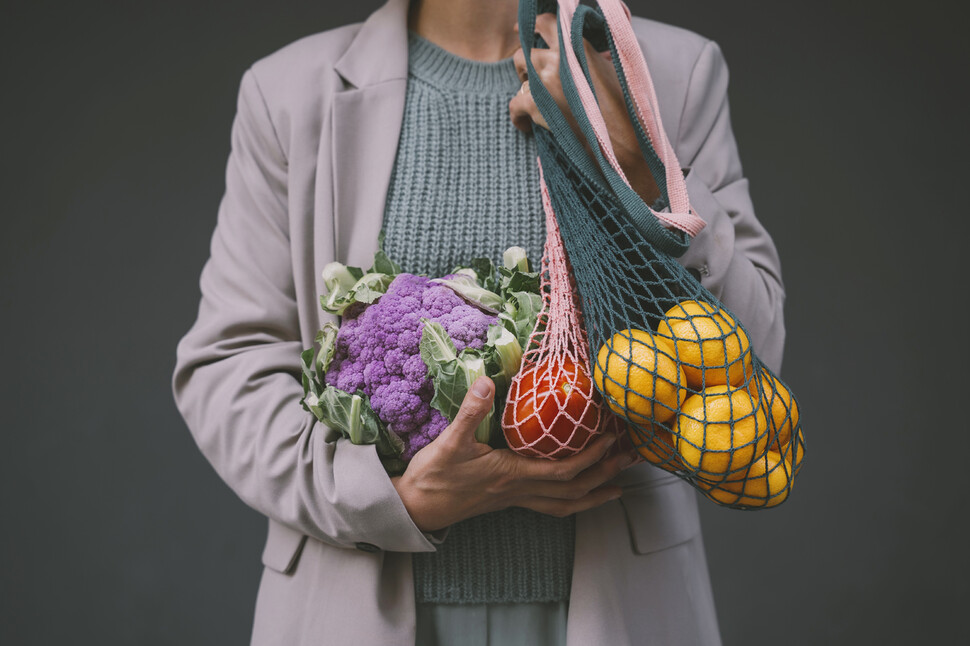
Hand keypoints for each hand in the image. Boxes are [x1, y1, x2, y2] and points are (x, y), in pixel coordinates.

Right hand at [392, 376, 636, 531]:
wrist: (416, 507)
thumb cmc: (434, 476)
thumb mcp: (450, 441)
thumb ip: (470, 411)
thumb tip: (486, 381)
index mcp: (511, 476)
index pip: (562, 471)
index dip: (590, 457)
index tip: (610, 439)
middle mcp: (520, 492)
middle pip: (574, 491)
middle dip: (606, 475)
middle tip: (631, 459)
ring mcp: (516, 499)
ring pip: (565, 504)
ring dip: (595, 494)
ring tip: (619, 485)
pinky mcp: (510, 500)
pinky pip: (551, 505)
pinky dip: (572, 500)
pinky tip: (579, 492)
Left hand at [508, 13, 659, 204]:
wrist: (618, 139)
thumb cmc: (623, 109)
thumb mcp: (613, 71)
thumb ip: (593, 58)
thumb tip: (592, 56)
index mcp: (577, 46)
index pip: (546, 23)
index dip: (535, 27)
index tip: (525, 30)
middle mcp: (558, 57)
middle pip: (527, 51)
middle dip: (528, 64)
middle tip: (535, 78)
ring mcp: (545, 80)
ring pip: (519, 73)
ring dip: (524, 85)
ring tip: (535, 101)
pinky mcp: (535, 104)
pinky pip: (513, 105)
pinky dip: (517, 117)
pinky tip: (526, 126)